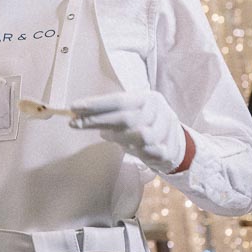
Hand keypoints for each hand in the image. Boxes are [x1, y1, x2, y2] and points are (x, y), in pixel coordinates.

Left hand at [68, 91, 186, 174]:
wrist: (177, 144)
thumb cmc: (146, 125)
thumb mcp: (131, 114)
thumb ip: (110, 114)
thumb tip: (79, 114)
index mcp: (148, 98)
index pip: (119, 100)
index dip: (95, 104)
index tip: (73, 108)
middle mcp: (159, 111)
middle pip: (124, 117)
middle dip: (96, 121)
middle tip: (75, 124)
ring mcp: (166, 130)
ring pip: (138, 136)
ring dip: (118, 138)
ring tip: (109, 137)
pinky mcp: (168, 150)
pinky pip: (148, 152)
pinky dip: (136, 152)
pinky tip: (131, 149)